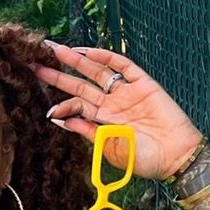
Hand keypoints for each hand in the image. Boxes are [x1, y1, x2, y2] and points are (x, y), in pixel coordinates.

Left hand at [31, 41, 203, 180]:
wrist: (175, 157)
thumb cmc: (143, 159)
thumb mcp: (108, 147)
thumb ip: (86, 131)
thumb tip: (59, 119)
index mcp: (102, 120)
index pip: (76, 105)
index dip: (61, 105)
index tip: (46, 109)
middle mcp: (112, 104)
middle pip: (80, 84)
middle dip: (58, 75)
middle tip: (35, 64)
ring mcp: (126, 92)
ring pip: (97, 71)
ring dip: (76, 60)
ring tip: (56, 50)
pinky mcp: (143, 84)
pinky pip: (123, 65)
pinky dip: (106, 57)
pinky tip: (87, 52)